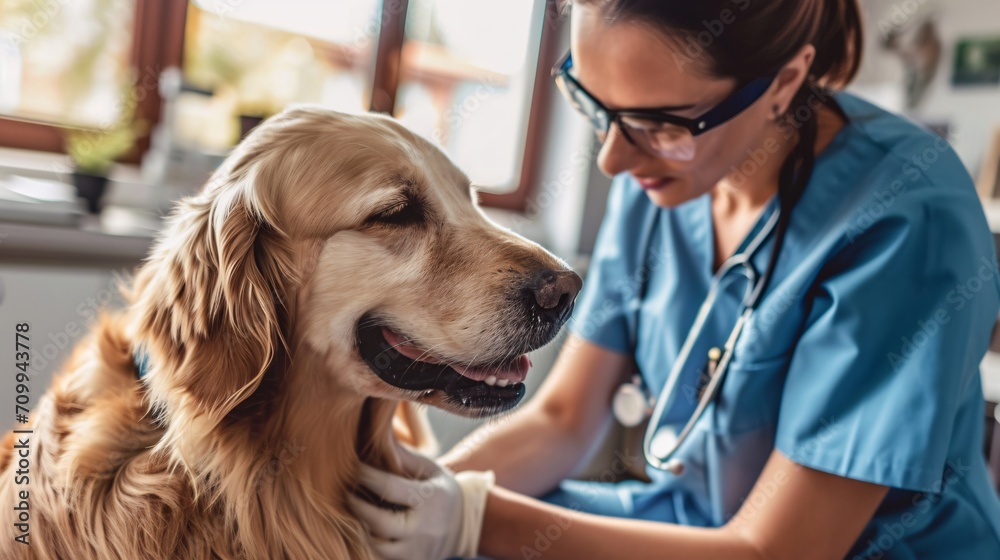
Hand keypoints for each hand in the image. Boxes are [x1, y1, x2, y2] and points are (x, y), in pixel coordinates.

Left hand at [349, 442, 493, 559]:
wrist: (464, 528)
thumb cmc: (440, 491)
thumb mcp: (431, 469)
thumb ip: (404, 457)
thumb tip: (376, 437)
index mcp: (431, 499)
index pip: (391, 488)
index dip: (367, 476)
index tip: (351, 466)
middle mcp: (424, 529)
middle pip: (380, 523)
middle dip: (357, 507)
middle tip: (344, 492)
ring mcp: (417, 552)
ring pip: (377, 547)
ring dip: (360, 530)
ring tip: (348, 512)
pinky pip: (381, 558)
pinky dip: (367, 545)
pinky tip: (359, 530)